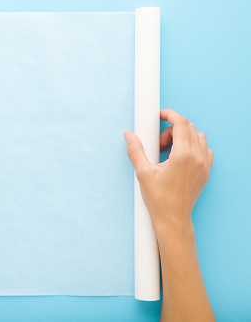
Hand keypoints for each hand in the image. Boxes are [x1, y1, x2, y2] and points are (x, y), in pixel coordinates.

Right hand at [124, 109, 212, 237]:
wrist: (173, 220)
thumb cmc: (159, 200)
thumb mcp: (143, 173)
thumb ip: (135, 151)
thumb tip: (129, 136)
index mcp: (182, 156)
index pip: (181, 123)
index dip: (169, 114)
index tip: (160, 115)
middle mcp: (197, 158)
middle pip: (189, 128)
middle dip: (172, 129)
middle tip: (158, 143)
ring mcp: (204, 165)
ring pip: (199, 137)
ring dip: (183, 136)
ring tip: (168, 150)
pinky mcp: (206, 172)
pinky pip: (205, 150)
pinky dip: (193, 147)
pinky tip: (179, 157)